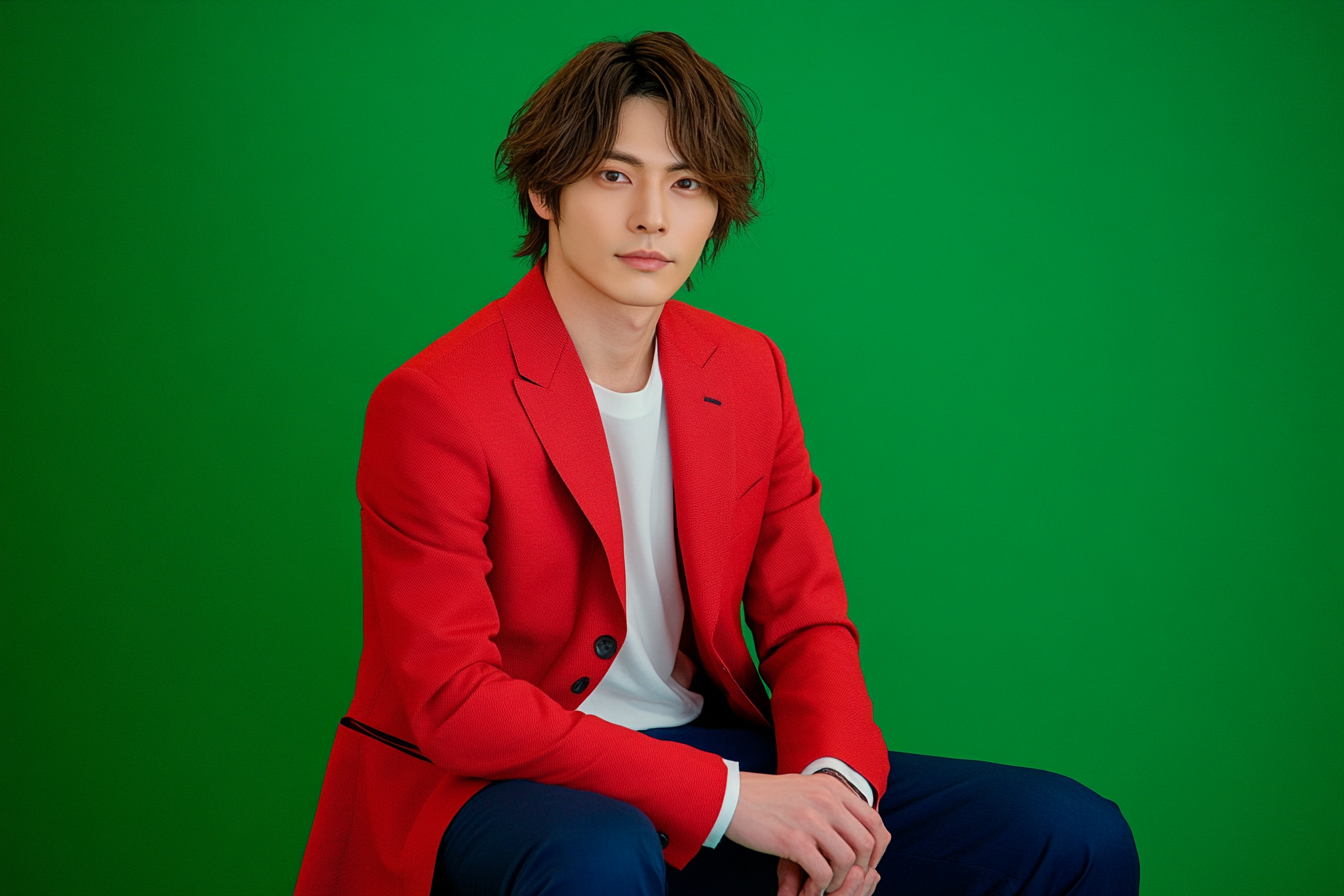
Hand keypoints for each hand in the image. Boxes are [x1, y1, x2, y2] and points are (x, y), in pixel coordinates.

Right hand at [726, 771, 889, 895]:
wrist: (730, 796)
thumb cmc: (766, 796)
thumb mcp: (806, 789)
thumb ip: (832, 803)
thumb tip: (855, 827)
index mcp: (833, 787)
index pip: (874, 821)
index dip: (876, 849)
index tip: (865, 864)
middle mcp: (827, 800)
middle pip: (866, 843)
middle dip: (861, 868)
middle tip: (845, 879)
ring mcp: (811, 819)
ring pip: (848, 861)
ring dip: (839, 880)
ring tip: (825, 885)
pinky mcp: (793, 839)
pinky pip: (823, 872)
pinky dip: (820, 886)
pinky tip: (809, 887)